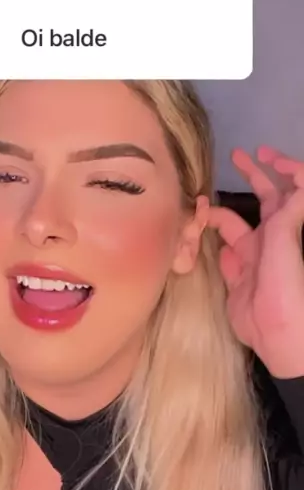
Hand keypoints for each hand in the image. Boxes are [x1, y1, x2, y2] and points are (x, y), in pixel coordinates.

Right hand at [207, 146, 303, 378]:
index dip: (279, 168)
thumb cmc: (288, 283)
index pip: (289, 188)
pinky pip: (223, 256)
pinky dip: (210, 245)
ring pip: (235, 226)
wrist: (280, 336)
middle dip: (253, 176)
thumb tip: (299, 173)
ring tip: (198, 201)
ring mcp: (255, 258)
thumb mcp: (287, 236)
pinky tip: (195, 233)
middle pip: (265, 199)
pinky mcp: (237, 279)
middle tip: (236, 155)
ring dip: (218, 212)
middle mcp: (274, 238)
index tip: (260, 154)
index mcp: (290, 225)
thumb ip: (289, 205)